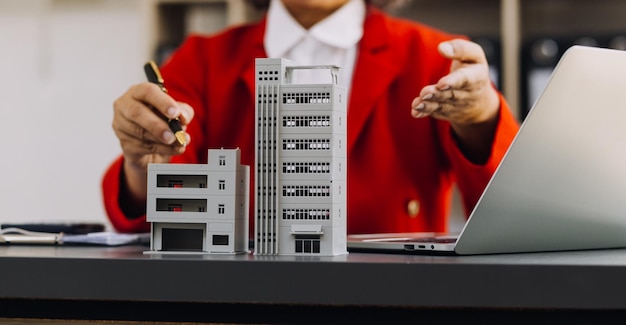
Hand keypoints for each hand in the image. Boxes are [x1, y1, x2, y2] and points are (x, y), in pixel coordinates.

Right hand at [112, 82, 193, 202]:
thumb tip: (183, 119)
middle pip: (137, 114)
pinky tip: (171, 150)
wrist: (150, 144)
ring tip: (179, 144)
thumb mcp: (176, 114)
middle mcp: (124, 107)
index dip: (162, 102)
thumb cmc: (163, 121)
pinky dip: (160, 151)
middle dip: (159, 124)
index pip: (146, 92)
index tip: (176, 113)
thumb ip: (182, 112)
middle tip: (175, 134)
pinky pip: (142, 149)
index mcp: (137, 93)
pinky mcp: (125, 145)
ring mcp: (121, 127)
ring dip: (163, 141)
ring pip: (141, 134)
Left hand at [410, 39, 500, 162]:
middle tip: (426, 91)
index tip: (442, 82)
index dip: (454, 81)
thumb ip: (460, 49)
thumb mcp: (474, 56)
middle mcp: (466, 94)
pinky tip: (414, 111)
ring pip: (441, 105)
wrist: (479, 103)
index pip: (467, 79)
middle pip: (451, 94)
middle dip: (438, 93)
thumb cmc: (473, 72)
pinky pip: (434, 113)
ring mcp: (455, 106)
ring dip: (429, 103)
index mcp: (476, 79)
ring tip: (419, 101)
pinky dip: (424, 112)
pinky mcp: (445, 113)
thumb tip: (442, 48)